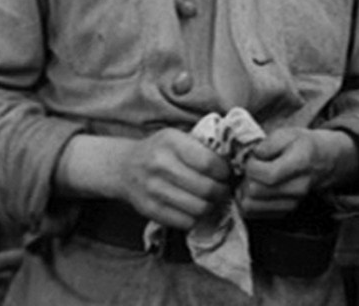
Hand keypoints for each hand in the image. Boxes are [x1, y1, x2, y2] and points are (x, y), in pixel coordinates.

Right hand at [113, 129, 231, 229]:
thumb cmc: (160, 150)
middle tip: (224, 189)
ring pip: (198, 208)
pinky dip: (196, 218)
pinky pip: (184, 221)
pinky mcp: (148, 209)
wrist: (124, 167)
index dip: (224, 171)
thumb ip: (202, 146)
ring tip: (213, 200)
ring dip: (212, 206)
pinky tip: (196, 208)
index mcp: (171, 142)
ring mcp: (152, 189)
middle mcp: (160, 165)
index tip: (227, 173)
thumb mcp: (177, 137)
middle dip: (222, 191)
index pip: (209, 162)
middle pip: (206, 188)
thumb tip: (235, 161)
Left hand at [240, 128, 354, 217]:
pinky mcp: (284, 212)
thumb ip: (268, 143)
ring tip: (250, 178)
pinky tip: (254, 188)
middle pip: (255, 192)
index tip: (252, 158)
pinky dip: (248, 201)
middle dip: (246, 178)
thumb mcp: (288, 133)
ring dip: (243, 192)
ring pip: (251, 206)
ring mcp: (291, 203)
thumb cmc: (303, 145)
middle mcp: (297, 188)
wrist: (323, 161)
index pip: (268, 175)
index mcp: (300, 163)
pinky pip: (254, 213)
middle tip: (250, 168)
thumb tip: (252, 156)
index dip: (252, 166)